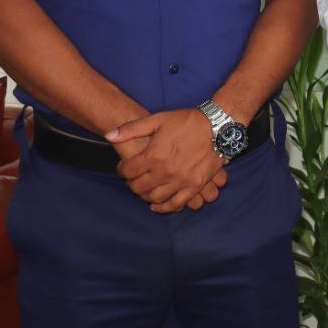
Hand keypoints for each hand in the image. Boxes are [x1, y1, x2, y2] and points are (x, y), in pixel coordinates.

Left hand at [108, 109, 226, 213]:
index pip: (127, 171)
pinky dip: (165, 207)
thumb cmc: (187, 121)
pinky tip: (158, 204)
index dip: (121, 170)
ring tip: (147, 187)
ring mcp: (180, 181)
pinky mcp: (195, 186)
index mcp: (153, 156)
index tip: (124, 167)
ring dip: (146, 195)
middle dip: (132, 183)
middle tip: (135, 178)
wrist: (218, 126)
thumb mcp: (158, 119)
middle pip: (138, 187)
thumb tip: (108, 135)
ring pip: (154, 198)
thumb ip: (132, 129)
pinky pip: (176, 203)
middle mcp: (165, 172)